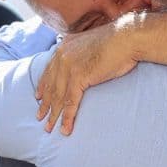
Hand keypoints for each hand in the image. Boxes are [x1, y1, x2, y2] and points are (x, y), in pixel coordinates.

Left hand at [35, 16, 137, 134]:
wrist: (128, 37)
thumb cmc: (118, 41)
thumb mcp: (93, 44)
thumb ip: (83, 53)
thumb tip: (84, 62)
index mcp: (65, 46)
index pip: (50, 70)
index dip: (44, 85)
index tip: (38, 97)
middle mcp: (63, 55)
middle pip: (51, 85)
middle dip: (45, 104)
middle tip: (40, 117)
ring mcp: (69, 66)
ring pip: (58, 96)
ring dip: (54, 115)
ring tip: (49, 128)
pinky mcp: (79, 77)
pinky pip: (70, 102)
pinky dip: (67, 117)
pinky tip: (65, 128)